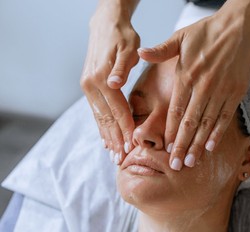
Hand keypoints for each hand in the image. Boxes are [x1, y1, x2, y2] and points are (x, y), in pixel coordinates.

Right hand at [80, 0, 139, 164]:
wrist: (105, 25)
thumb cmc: (122, 36)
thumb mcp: (127, 48)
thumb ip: (121, 68)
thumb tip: (115, 83)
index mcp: (103, 79)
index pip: (118, 111)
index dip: (126, 130)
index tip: (132, 147)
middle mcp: (91, 86)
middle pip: (106, 119)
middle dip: (115, 140)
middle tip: (121, 159)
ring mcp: (88, 88)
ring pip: (99, 118)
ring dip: (107, 137)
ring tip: (113, 154)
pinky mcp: (89, 88)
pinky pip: (96, 112)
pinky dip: (101, 127)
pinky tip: (105, 138)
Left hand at [138, 7, 249, 170]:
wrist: (239, 28)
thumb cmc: (207, 32)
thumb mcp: (180, 37)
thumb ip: (160, 50)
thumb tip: (139, 53)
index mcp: (186, 76)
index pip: (176, 110)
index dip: (171, 131)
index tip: (167, 149)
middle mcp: (203, 87)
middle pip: (190, 122)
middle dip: (182, 146)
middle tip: (176, 165)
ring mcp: (221, 91)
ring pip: (207, 124)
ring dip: (198, 145)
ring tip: (192, 162)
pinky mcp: (235, 93)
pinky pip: (225, 117)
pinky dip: (218, 132)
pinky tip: (211, 147)